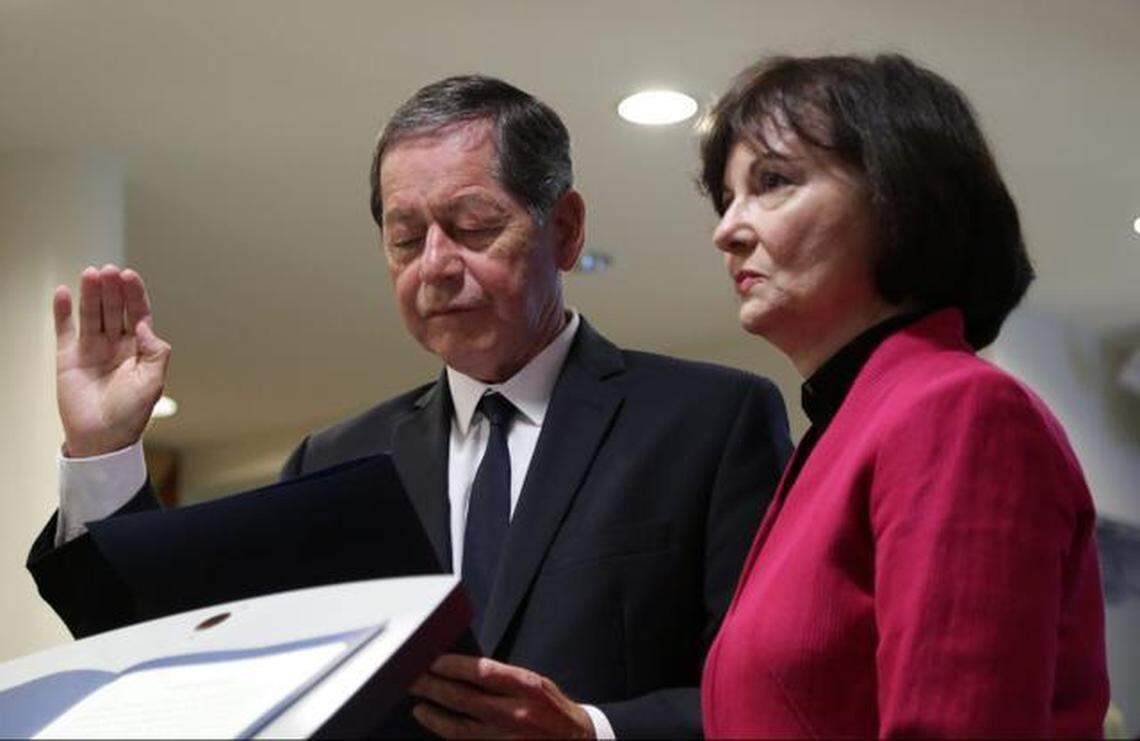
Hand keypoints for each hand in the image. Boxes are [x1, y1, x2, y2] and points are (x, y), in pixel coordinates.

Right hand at [54, 265, 171, 456]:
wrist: (101, 439)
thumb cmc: (130, 415)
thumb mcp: (152, 382)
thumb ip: (155, 352)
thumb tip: (144, 325)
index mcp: (138, 349)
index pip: (137, 314)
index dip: (134, 295)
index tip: (129, 276)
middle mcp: (115, 345)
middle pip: (113, 308)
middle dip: (112, 289)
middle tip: (109, 271)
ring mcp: (91, 349)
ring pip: (91, 314)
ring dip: (91, 294)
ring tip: (90, 274)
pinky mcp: (68, 357)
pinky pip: (64, 329)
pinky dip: (63, 311)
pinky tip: (64, 292)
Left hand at [409, 655, 593, 738]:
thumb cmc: (555, 710)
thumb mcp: (537, 684)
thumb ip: (505, 678)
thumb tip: (466, 669)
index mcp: (527, 687)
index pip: (481, 671)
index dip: (452, 665)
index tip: (432, 660)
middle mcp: (516, 713)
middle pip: (463, 698)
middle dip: (434, 687)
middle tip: (413, 679)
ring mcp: (506, 738)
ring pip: (458, 728)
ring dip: (434, 714)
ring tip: (418, 704)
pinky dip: (448, 733)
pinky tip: (437, 725)